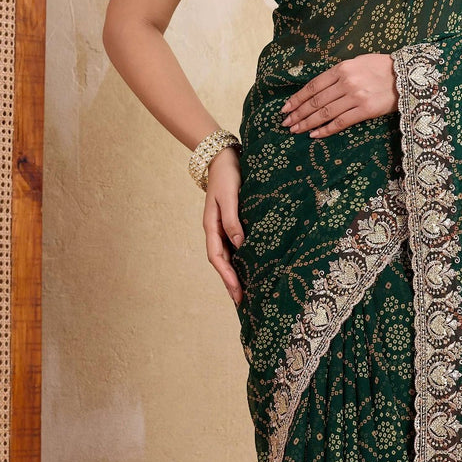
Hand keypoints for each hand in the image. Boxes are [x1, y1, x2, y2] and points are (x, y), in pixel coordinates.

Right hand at [201, 145, 243, 305]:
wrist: (224, 158)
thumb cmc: (227, 176)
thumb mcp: (229, 197)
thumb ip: (232, 220)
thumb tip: (239, 244)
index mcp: (211, 226)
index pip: (217, 258)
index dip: (226, 276)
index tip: (237, 292)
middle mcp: (216, 230)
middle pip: (222, 262)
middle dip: (230, 283)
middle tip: (242, 302)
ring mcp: (223, 228)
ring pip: (228, 257)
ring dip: (235, 275)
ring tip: (246, 292)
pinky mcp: (232, 223)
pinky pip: (235, 247)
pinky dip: (240, 261)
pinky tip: (250, 268)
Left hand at [280, 53, 397, 138]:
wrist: (407, 75)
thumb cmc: (381, 68)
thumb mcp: (357, 63)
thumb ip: (338, 74)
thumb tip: (318, 88)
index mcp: (341, 69)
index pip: (313, 85)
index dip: (297, 98)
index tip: (286, 107)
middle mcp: (346, 82)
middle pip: (316, 101)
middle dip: (298, 113)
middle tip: (286, 123)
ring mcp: (355, 97)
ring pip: (325, 113)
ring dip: (308, 123)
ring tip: (296, 130)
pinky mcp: (365, 110)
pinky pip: (341, 122)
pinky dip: (326, 129)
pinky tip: (315, 134)